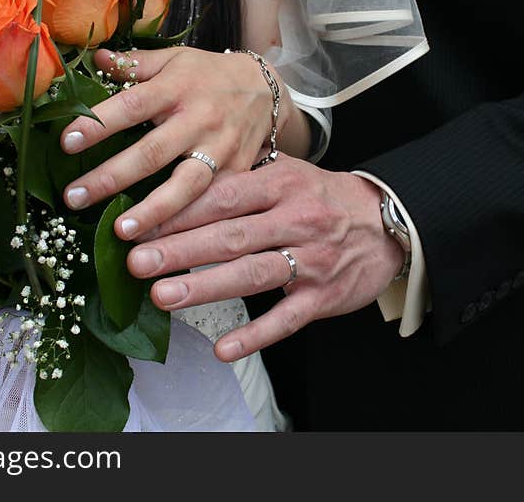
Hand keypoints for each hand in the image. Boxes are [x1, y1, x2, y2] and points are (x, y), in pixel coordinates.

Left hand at [60, 47, 304, 239]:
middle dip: (111, 177)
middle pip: (152, 152)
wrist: (267, 90)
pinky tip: (162, 243)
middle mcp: (198, 120)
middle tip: (74, 198)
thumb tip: (94, 57)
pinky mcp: (236, 173)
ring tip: (121, 232)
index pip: (131, 106)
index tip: (65, 143)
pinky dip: (187, 224)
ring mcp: (220, 150)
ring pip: (186, 185)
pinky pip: (211, 202)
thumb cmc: (209, 74)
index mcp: (177, 88)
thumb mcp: (175, 59)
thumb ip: (134, 63)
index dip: (98, 125)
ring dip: (153, 212)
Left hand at [127, 155, 403, 360]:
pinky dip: (256, 336)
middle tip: (136, 262)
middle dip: (180, 249)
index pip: (223, 197)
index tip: (137, 225)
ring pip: (253, 274)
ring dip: (206, 286)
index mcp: (281, 184)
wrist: (387, 222)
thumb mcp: (285, 175)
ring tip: (163, 296)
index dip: (178, 211)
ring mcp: (311, 260)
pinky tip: (222, 349)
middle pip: (231, 235)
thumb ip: (238, 183)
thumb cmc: (321, 197)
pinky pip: (286, 319)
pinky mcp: (323, 297)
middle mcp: (296, 219)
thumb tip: (173, 192)